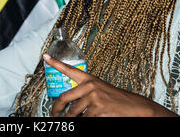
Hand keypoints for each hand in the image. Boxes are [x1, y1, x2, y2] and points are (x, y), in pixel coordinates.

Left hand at [43, 53, 176, 116]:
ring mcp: (93, 98)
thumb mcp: (99, 89)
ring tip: (68, 122)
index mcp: (89, 79)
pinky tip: (88, 119)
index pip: (69, 69)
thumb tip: (69, 102)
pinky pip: (83, 119)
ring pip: (72, 112)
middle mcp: (89, 86)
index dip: (56, 63)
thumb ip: (84, 91)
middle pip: (64, 98)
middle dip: (56, 109)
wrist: (134, 106)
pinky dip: (83, 122)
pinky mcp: (98, 109)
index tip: (45, 57)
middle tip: (54, 114)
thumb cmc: (115, 99)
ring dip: (69, 119)